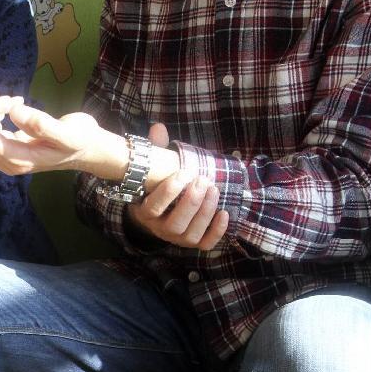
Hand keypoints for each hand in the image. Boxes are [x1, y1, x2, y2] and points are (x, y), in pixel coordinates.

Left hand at [0, 81, 122, 175]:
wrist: (88, 149)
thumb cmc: (80, 139)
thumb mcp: (68, 132)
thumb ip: (42, 124)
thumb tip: (13, 112)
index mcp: (17, 159)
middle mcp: (5, 161)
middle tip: (2, 94)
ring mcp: (3, 155)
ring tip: (12, 99)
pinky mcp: (4, 146)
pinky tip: (12, 104)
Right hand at [125, 123, 227, 250]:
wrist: (153, 217)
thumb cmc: (153, 188)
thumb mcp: (151, 171)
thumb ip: (155, 150)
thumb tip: (159, 127)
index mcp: (145, 212)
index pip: (155, 206)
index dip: (170, 191)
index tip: (184, 173)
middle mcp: (159, 229)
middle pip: (176, 222)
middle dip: (192, 201)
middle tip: (203, 180)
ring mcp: (176, 239)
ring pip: (191, 233)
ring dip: (205, 212)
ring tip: (213, 189)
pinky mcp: (192, 244)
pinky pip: (205, 244)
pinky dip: (217, 231)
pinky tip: (225, 213)